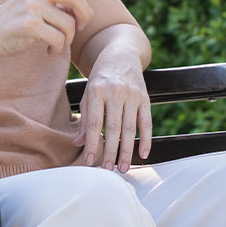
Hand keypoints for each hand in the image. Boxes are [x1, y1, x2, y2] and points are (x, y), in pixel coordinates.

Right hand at [0, 0, 100, 57]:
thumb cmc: (19, 17)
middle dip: (84, 15)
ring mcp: (31, 5)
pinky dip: (58, 47)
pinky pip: (59, 38)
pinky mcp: (29, 24)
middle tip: (79, 27)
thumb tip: (86, 11)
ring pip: (69, 23)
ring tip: (57, 41)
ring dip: (68, 38)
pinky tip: (49, 49)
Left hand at [76, 53, 150, 171]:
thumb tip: (78, 144)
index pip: (94, 123)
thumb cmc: (100, 78)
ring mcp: (132, 95)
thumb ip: (85, 117)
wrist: (121, 55)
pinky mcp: (145, 97)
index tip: (89, 162)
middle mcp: (116, 92)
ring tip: (123, 168)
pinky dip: (146, 139)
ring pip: (130, 128)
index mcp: (97, 90)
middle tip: (107, 170)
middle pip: (113, 128)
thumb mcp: (88, 93)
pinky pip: (146, 122)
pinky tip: (143, 154)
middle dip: (110, 152)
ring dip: (127, 150)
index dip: (92, 144)